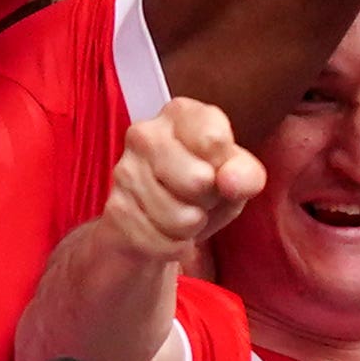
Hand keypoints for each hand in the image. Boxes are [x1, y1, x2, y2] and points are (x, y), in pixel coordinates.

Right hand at [98, 97, 263, 261]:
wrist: (155, 224)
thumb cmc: (200, 190)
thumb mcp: (235, 179)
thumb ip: (245, 174)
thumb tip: (231, 181)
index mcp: (180, 114)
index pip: (214, 140)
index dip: (226, 170)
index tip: (218, 172)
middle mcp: (146, 133)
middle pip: (198, 180)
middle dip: (208, 201)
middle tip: (199, 198)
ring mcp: (124, 170)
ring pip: (179, 217)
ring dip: (190, 228)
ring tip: (181, 216)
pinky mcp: (114, 208)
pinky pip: (159, 240)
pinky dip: (171, 246)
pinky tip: (165, 234)